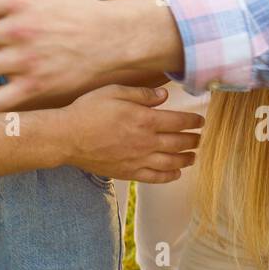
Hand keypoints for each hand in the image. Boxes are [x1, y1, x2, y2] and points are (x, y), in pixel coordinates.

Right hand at [62, 85, 201, 182]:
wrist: (68, 137)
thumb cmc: (88, 111)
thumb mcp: (114, 92)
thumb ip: (142, 94)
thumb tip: (165, 96)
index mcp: (145, 119)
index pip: (179, 121)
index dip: (193, 121)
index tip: (200, 121)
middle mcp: (146, 142)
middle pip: (179, 143)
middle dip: (193, 140)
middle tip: (199, 138)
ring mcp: (138, 159)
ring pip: (171, 162)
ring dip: (186, 159)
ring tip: (193, 156)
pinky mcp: (129, 172)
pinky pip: (155, 177)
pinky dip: (169, 176)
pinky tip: (176, 173)